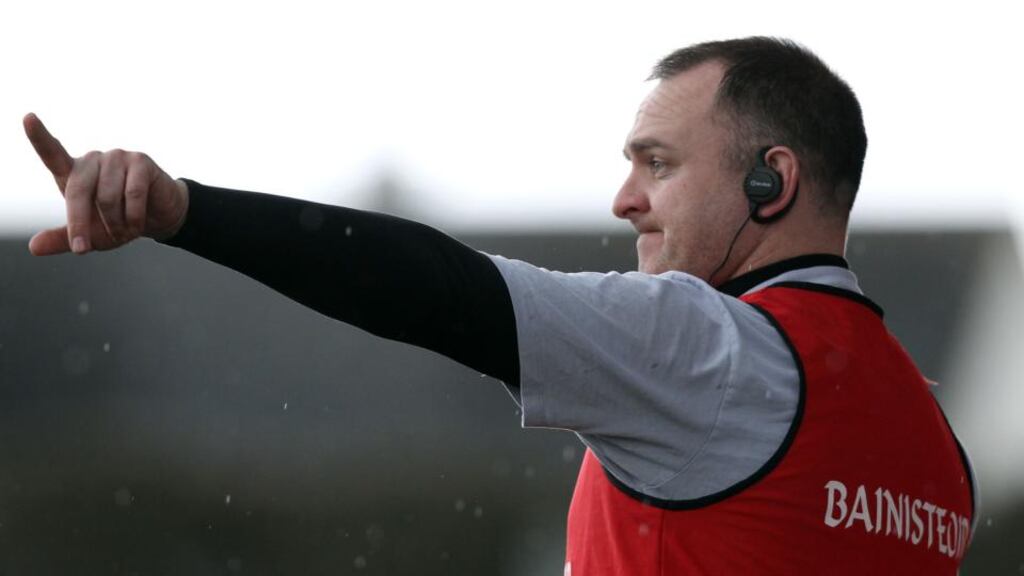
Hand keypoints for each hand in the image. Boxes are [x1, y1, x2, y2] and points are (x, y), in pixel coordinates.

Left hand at [23, 113, 189, 255]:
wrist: (157, 219)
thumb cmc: (119, 222)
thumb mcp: (89, 236)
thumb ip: (63, 239)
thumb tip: (34, 247)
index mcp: (75, 173)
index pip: (53, 153)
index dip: (39, 136)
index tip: (28, 118)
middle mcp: (93, 160)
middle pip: (78, 190)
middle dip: (80, 223)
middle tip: (84, 248)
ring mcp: (118, 158)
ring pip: (107, 197)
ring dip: (115, 223)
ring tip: (124, 230)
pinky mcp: (141, 161)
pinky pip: (133, 194)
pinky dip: (133, 217)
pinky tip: (137, 223)